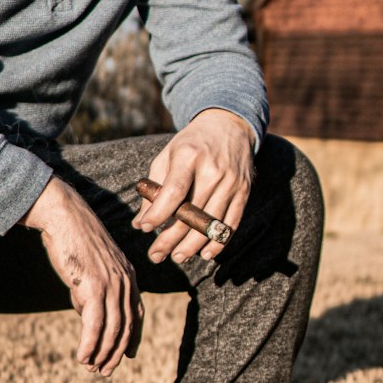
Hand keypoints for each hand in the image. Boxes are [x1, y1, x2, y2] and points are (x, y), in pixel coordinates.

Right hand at [22, 176, 143, 376]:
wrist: (64, 216)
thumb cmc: (73, 239)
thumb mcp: (90, 267)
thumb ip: (92, 290)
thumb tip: (86, 314)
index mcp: (128, 276)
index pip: (137, 314)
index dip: (133, 338)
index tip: (127, 356)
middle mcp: (125, 281)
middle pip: (126, 327)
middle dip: (115, 353)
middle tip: (103, 371)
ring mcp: (112, 284)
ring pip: (112, 330)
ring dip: (101, 354)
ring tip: (90, 368)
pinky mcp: (94, 285)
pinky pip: (95, 324)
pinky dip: (90, 344)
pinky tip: (82, 357)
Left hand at [132, 108, 254, 265]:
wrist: (229, 125)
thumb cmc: (191, 144)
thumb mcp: (167, 157)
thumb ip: (153, 189)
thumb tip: (139, 223)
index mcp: (189, 156)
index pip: (174, 191)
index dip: (159, 214)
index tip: (145, 229)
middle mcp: (213, 169)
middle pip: (192, 213)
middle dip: (171, 238)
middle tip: (156, 256)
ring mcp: (231, 182)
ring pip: (211, 223)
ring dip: (192, 245)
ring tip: (176, 257)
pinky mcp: (244, 191)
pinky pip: (231, 223)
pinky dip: (218, 242)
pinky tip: (204, 254)